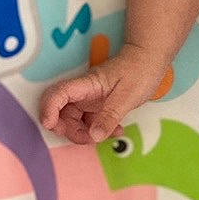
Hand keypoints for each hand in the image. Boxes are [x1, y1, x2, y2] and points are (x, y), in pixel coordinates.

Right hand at [38, 43, 169, 145]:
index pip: (58, 95)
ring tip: (108, 135)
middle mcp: (83, 93)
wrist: (150, 60)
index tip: (50, 125)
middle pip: (62, 113)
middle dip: (70, 130)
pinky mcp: (98, 106)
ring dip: (85, 133)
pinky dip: (99, 130)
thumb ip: (110, 116)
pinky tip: (117, 131)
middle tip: (89, 139)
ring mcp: (89, 100)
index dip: (48, 110)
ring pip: (74, 120)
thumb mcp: (127, 97)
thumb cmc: (139, 71)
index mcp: (86, 85)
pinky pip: (90, 122)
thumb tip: (94, 136)